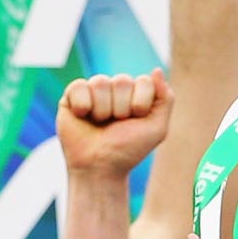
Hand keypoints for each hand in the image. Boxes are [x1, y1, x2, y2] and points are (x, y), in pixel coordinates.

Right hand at [57, 70, 173, 177]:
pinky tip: (83, 117)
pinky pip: (79, 86)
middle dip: (121, 109)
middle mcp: (115, 90)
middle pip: (122, 81)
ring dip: (103, 110)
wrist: (99, 168)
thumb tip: (157, 70)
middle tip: (116, 126)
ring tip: (99, 124)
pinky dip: (83, 105)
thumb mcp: (156, 129)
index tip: (135, 122)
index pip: (144, 82)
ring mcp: (93, 91)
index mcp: (136, 94)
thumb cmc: (128, 151)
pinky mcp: (72, 96)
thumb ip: (165, 99)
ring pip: (100, 82)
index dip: (140, 104)